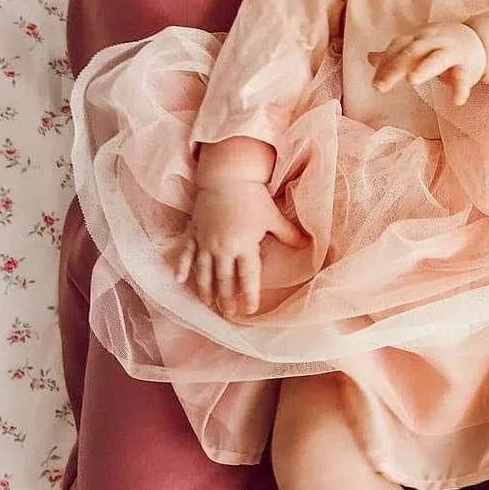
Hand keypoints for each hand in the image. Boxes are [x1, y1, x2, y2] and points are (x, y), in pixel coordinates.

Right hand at [175, 180, 305, 315]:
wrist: (226, 177)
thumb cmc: (252, 196)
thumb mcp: (272, 216)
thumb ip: (289, 234)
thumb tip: (308, 244)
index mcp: (244, 245)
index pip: (247, 277)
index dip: (249, 295)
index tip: (250, 310)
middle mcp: (223, 247)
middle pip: (224, 279)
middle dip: (227, 298)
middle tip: (229, 313)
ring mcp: (206, 241)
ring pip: (204, 271)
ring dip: (205, 289)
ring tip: (208, 303)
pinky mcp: (194, 232)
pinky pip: (186, 253)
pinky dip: (182, 267)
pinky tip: (179, 280)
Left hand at [368, 21, 486, 105]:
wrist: (480, 39)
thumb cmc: (443, 47)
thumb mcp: (419, 47)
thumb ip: (397, 54)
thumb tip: (369, 57)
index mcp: (419, 38)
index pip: (398, 48)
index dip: (385, 64)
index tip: (375, 84)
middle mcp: (433, 41)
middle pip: (412, 52)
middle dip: (395, 67)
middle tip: (379, 86)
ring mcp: (451, 51)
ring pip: (437, 58)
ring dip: (424, 67)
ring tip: (412, 81)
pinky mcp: (467, 64)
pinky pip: (463, 75)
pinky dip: (460, 88)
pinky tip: (457, 101)